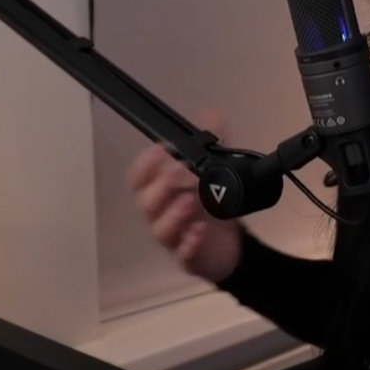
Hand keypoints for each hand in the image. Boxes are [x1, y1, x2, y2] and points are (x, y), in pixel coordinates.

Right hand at [125, 108, 242, 282]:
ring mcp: (172, 237)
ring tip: (191, 200)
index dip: (146, 163)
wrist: (229, 246)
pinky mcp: (187, 257)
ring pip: (160, 228)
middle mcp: (160, 214)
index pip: (139, 177)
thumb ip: (215, 142)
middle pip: (146, 201)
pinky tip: (200, 231)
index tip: (163, 149)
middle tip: (180, 172)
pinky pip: (182, 253)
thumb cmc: (211, 206)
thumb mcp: (217, 171)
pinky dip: (189, 242)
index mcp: (161, 191)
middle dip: (161, 185)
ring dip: (174, 213)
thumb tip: (210, 113)